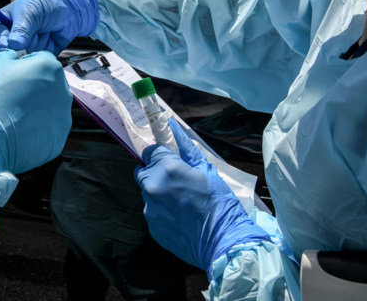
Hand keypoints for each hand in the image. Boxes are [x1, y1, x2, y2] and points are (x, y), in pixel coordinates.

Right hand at [0, 0, 98, 53]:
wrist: (72, 9)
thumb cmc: (49, 2)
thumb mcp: (32, 10)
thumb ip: (22, 27)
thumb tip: (14, 44)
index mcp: (5, 21)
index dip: (4, 42)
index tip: (14, 44)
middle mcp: (13, 36)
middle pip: (10, 51)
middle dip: (24, 45)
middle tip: (36, 32)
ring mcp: (26, 46)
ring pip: (24, 57)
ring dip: (37, 46)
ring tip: (44, 32)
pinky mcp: (38, 54)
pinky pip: (37, 61)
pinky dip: (44, 53)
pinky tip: (50, 40)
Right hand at [0, 50, 72, 173]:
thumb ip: (10, 56)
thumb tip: (15, 59)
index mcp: (49, 67)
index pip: (41, 58)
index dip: (25, 65)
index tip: (12, 76)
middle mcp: (62, 91)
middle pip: (50, 84)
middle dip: (34, 88)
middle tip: (11, 97)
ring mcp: (62, 118)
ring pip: (51, 107)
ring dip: (36, 109)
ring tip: (13, 116)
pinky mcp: (58, 140)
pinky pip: (49, 129)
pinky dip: (37, 129)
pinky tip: (19, 131)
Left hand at [135, 121, 270, 277]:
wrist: (223, 242)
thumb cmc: (219, 203)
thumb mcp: (207, 169)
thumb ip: (186, 147)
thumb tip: (172, 125)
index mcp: (167, 169)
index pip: (150, 151)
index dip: (161, 156)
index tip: (171, 161)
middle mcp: (153, 186)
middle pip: (143, 171)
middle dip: (156, 173)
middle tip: (178, 182)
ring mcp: (150, 208)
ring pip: (148, 192)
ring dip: (160, 193)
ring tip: (183, 203)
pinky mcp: (152, 226)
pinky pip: (153, 211)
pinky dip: (163, 211)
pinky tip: (181, 217)